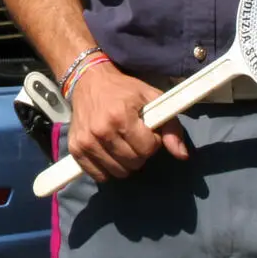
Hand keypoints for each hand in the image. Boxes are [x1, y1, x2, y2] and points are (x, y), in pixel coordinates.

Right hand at [67, 63, 188, 182]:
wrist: (89, 81)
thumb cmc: (123, 90)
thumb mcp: (152, 99)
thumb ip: (171, 127)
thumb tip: (182, 155)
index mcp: (121, 117)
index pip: (147, 149)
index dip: (152, 141)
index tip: (146, 130)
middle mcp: (101, 131)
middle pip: (134, 163)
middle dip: (140, 152)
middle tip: (134, 136)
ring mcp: (86, 142)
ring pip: (118, 172)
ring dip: (125, 162)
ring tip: (122, 143)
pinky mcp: (75, 150)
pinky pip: (99, 176)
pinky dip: (108, 169)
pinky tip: (109, 152)